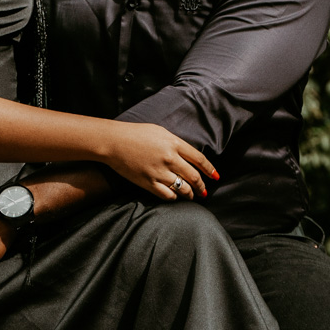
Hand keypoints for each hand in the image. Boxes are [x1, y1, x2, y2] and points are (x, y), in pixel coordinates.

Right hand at [100, 121, 215, 200]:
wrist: (114, 141)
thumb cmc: (136, 133)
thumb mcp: (160, 132)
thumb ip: (176, 143)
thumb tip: (188, 155)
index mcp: (174, 143)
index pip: (199, 159)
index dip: (210, 170)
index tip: (216, 176)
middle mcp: (170, 159)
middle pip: (194, 176)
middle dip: (202, 186)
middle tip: (204, 191)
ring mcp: (159, 172)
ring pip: (182, 188)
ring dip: (189, 194)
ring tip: (191, 196)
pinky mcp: (148, 183)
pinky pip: (167, 195)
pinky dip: (174, 197)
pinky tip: (175, 196)